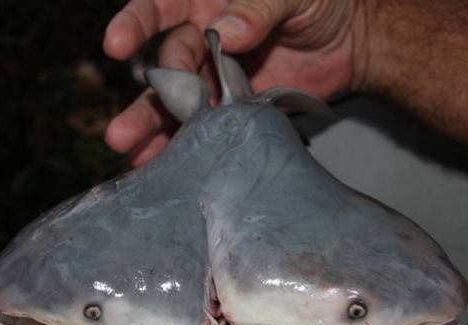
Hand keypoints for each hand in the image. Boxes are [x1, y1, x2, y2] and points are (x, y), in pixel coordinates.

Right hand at [103, 0, 359, 166]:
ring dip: (156, 130)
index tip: (116, 44)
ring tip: (133, 155)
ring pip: (181, 105)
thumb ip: (258, 8)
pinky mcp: (237, 110)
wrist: (351, 40)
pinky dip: (189, 145)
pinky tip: (167, 164)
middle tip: (121, 132)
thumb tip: (225, 30)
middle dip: (151, 100)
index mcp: (209, 4)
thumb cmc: (320, 3)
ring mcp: (220, 79)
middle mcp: (206, 42)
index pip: (161, 9)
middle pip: (169, 69)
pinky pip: (209, 128)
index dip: (135, 23)